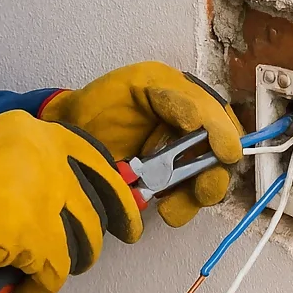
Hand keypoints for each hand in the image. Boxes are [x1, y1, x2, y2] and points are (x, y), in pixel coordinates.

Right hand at [0, 110, 142, 292]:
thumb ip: (30, 162)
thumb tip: (70, 200)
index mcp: (36, 132)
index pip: (95, 157)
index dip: (115, 188)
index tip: (127, 207)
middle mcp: (48, 157)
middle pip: (99, 202)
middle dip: (104, 232)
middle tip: (102, 248)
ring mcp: (46, 195)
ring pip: (85, 241)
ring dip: (69, 264)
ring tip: (44, 273)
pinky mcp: (37, 235)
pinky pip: (56, 272)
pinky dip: (41, 288)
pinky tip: (22, 288)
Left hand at [41, 62, 242, 227]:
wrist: (68, 129)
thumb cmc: (100, 102)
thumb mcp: (134, 84)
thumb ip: (169, 96)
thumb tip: (196, 118)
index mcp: (188, 100)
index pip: (219, 119)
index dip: (224, 136)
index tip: (223, 153)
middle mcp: (191, 131)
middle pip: (220, 158)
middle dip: (213, 176)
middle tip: (201, 190)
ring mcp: (179, 160)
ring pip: (205, 184)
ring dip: (192, 199)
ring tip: (168, 208)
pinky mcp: (164, 185)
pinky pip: (182, 201)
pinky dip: (176, 209)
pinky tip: (160, 208)